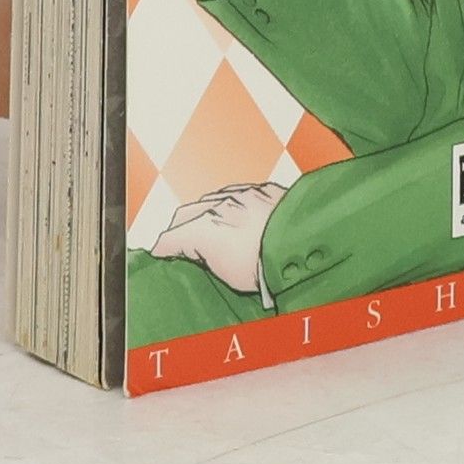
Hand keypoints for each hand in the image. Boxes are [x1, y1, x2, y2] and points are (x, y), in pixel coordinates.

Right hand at [148, 181, 284, 294]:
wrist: (303, 243)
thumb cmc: (265, 265)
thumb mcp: (224, 273)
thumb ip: (203, 259)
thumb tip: (188, 254)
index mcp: (203, 227)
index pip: (171, 237)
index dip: (163, 248)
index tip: (159, 253)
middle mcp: (218, 205)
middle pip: (185, 213)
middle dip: (178, 226)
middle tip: (177, 240)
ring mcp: (241, 194)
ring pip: (210, 199)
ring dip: (202, 211)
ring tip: (203, 223)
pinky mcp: (263, 190)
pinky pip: (237, 192)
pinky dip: (227, 202)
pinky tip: (232, 209)